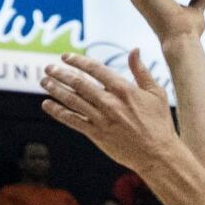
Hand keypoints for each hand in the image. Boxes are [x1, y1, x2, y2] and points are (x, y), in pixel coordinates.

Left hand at [40, 51, 182, 171]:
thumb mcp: (156, 93)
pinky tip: (47, 104)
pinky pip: (72, 120)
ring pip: (72, 100)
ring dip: (55, 89)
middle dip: (61, 73)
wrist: (158, 154)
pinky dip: (57, 111)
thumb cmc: (160, 123)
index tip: (66, 57)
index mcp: (125, 90)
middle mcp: (110, 103)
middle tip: (49, 68)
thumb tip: (134, 50)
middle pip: (79, 83)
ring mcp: (101, 119)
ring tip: (45, 81)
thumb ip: (141, 71)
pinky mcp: (96, 134)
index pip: (95, 69)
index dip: (78, 61)